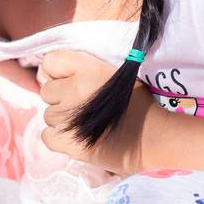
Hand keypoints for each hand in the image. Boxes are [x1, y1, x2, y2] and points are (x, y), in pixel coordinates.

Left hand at [38, 50, 153, 174]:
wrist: (156, 138)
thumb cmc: (140, 105)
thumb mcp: (117, 74)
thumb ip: (85, 70)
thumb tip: (48, 75)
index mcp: (87, 68)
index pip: (50, 61)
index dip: (57, 73)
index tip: (67, 82)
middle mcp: (73, 89)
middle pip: (47, 91)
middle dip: (61, 98)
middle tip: (82, 107)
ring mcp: (68, 117)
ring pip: (48, 115)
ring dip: (62, 119)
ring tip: (84, 124)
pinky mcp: (67, 142)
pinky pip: (47, 136)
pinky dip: (58, 138)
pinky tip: (77, 138)